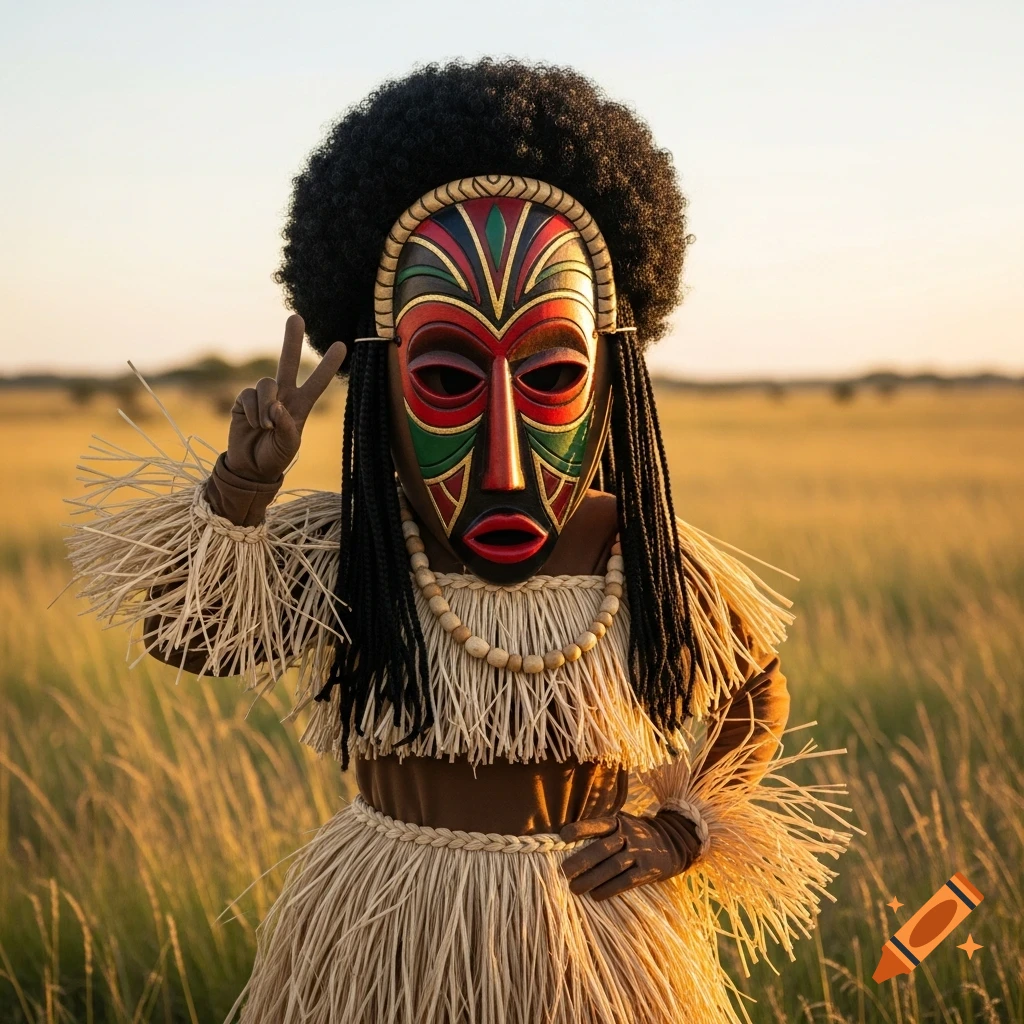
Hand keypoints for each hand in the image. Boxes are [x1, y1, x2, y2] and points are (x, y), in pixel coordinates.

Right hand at [224, 314, 346, 483]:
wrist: (251, 467)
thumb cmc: (275, 457)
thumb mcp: (288, 446)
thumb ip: (287, 426)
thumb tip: (275, 404)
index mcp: (301, 405)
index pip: (317, 382)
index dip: (327, 365)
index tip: (342, 345)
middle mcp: (283, 395)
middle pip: (287, 362)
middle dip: (291, 340)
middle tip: (296, 317)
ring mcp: (262, 397)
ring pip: (266, 384)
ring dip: (266, 406)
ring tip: (266, 426)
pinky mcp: (243, 400)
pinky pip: (248, 395)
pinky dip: (253, 411)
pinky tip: (253, 425)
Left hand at [559, 810, 703, 901]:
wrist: (671, 843)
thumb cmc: (635, 834)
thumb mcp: (622, 823)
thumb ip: (601, 828)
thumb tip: (567, 839)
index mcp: (618, 821)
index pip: (597, 824)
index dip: (580, 829)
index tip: (562, 837)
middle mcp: (628, 834)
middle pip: (602, 848)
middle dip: (582, 861)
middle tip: (564, 872)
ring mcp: (639, 852)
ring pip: (612, 867)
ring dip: (592, 879)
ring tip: (575, 888)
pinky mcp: (647, 870)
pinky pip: (626, 881)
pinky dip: (609, 889)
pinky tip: (595, 895)